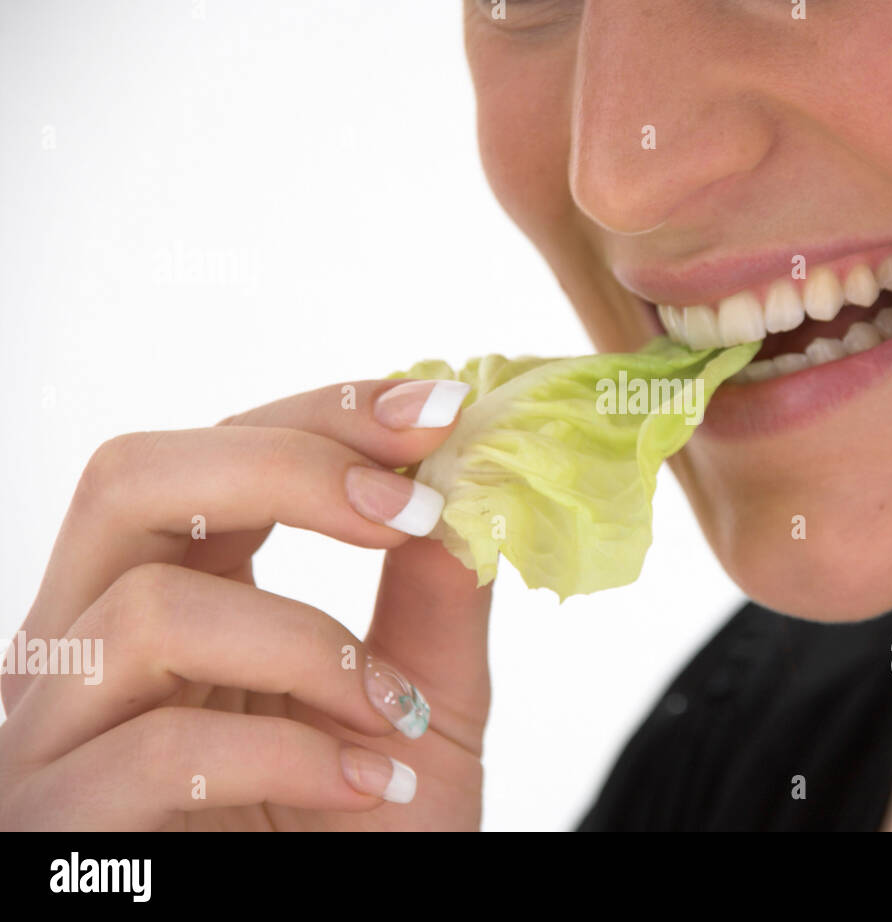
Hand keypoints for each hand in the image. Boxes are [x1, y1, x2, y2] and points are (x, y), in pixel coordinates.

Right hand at [0, 378, 488, 829]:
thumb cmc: (364, 844)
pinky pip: (152, 752)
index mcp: (165, 602)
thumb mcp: (421, 708)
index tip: (439, 410)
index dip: (321, 416)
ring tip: (395, 715)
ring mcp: (54, 740)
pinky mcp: (55, 829)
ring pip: (148, 614)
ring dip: (311, 647)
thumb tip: (473, 479)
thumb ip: (436, 597)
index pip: (208, 456)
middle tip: (410, 508)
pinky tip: (366, 783)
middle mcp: (83, 652)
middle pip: (130, 480)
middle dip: (288, 468)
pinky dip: (288, 754)